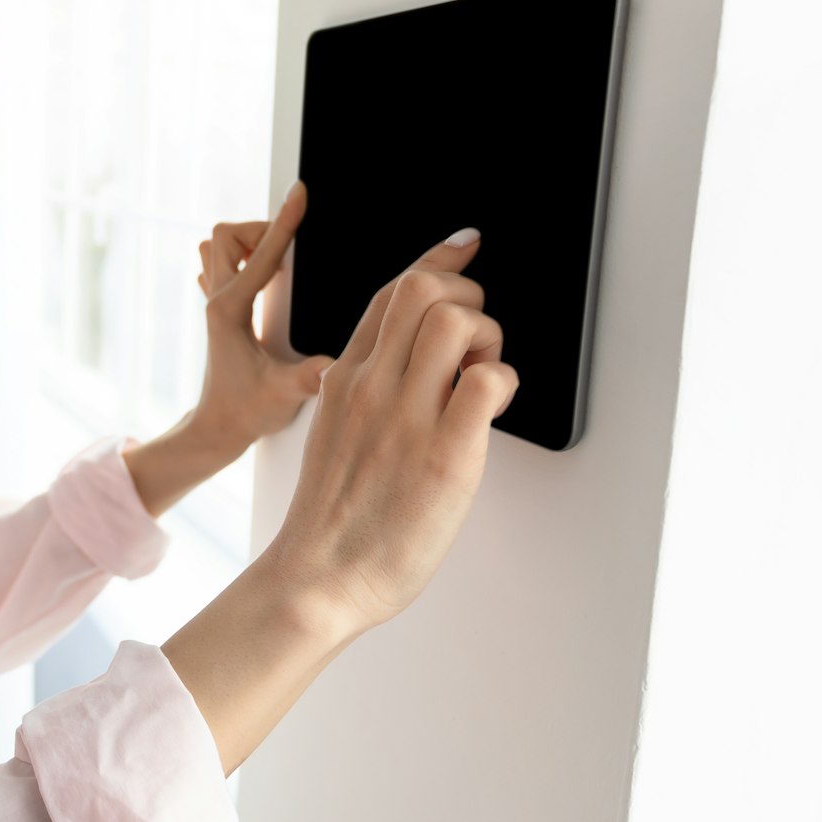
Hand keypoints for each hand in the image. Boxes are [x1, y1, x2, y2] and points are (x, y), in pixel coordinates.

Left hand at [189, 179, 338, 454]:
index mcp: (231, 311)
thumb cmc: (246, 412)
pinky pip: (221, 262)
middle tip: (291, 252)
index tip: (301, 192)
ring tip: (278, 261)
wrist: (218, 428)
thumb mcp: (284, 395)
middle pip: (225, 235)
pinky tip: (265, 275)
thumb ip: (309, 379)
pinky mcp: (220, 307)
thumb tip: (337, 368)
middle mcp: (218, 299)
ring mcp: (215, 301)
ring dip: (248, 241)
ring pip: (218, 244)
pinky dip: (244, 256)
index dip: (285, 222)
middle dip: (261, 230)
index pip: (261, 254)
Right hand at [261, 224, 516, 639]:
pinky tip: (490, 408)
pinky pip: (490, 380)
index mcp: (343, 378)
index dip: (437, 257)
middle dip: (467, 293)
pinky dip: (504, 381)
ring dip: (488, 334)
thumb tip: (409, 365)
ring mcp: (406, 417)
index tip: (464, 244)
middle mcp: (371, 386)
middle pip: (424, 287)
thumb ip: (365, 392)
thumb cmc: (331, 519)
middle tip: (477, 335)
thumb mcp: (335, 433)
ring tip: (481, 374)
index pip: (390, 290)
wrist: (318, 578)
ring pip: (457, 321)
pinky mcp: (444, 454)